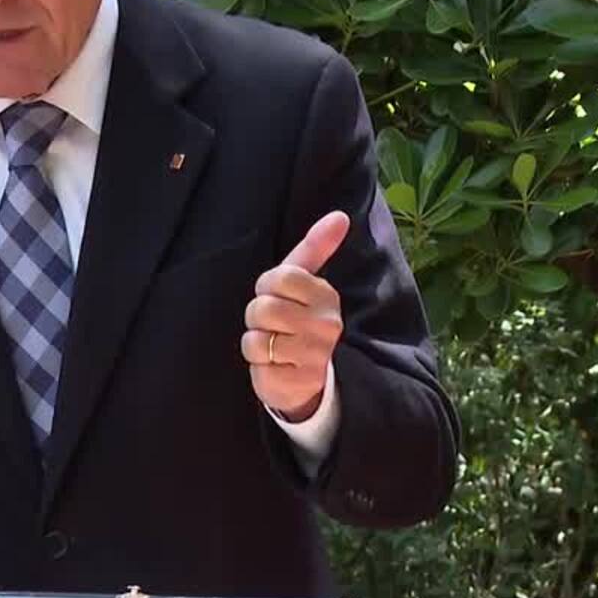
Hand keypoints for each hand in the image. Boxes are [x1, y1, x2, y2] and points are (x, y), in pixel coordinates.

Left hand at [243, 211, 347, 422]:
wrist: (310, 376)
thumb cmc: (300, 319)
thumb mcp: (306, 280)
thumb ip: (317, 246)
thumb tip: (340, 215)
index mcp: (326, 296)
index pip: (278, 277)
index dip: (267, 287)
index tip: (278, 296)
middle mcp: (327, 325)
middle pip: (263, 307)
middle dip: (257, 317)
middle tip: (274, 325)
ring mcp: (315, 355)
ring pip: (256, 338)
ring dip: (257, 342)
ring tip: (276, 346)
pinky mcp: (299, 382)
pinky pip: (257, 365)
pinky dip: (260, 365)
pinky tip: (277, 366)